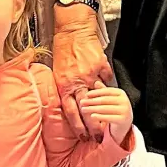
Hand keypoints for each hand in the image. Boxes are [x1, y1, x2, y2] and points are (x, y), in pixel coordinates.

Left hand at [53, 17, 115, 139]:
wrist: (73, 29)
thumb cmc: (63, 50)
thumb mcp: (58, 72)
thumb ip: (64, 87)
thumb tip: (70, 101)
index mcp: (64, 85)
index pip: (70, 112)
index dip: (77, 126)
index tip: (83, 136)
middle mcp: (77, 82)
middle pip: (87, 108)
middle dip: (93, 124)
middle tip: (98, 135)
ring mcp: (90, 74)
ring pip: (99, 96)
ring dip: (104, 107)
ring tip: (108, 115)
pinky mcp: (101, 65)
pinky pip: (107, 78)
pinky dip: (107, 82)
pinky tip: (108, 86)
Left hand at [76, 86, 133, 142]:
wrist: (125, 123)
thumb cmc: (115, 109)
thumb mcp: (110, 99)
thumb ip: (104, 92)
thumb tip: (96, 82)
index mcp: (121, 93)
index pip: (107, 91)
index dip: (96, 92)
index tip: (86, 95)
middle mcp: (124, 101)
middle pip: (105, 100)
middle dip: (92, 101)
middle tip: (82, 102)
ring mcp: (125, 110)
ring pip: (105, 109)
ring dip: (93, 109)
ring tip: (84, 109)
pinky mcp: (123, 120)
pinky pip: (109, 118)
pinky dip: (99, 116)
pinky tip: (92, 116)